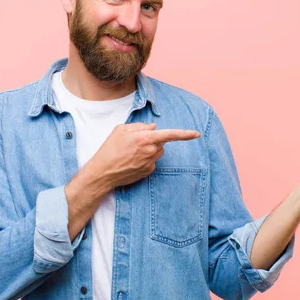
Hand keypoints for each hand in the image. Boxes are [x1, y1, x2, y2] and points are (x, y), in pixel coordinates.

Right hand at [85, 122, 200, 188]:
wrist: (102, 172)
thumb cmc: (109, 149)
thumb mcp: (121, 130)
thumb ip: (140, 126)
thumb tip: (154, 127)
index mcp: (145, 138)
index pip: (170, 134)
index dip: (185, 134)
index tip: (197, 134)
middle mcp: (150, 151)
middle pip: (161, 142)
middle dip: (153, 140)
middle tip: (135, 142)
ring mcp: (150, 163)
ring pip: (158, 152)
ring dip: (150, 149)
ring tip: (131, 152)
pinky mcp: (148, 172)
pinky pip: (152, 161)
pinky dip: (145, 159)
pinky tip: (132, 161)